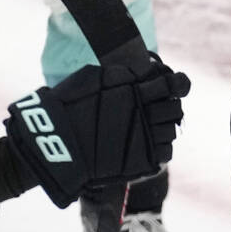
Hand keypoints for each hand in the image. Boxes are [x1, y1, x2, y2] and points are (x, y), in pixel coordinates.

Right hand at [2, 57, 190, 205]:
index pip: (173, 83)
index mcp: (135, 88)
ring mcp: (145, 137)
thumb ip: (124, 74)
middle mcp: (144, 112)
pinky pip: (165, 152)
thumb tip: (149, 71)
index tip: (176, 85)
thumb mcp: (94, 77)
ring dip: (163, 128)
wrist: (53, 142)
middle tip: (158, 110)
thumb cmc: (68, 105)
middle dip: (170, 106)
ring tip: (147, 129)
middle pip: (175, 108)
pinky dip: (159, 147)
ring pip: (171, 130)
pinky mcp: (142, 160)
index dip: (178, 84)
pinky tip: (145, 144)